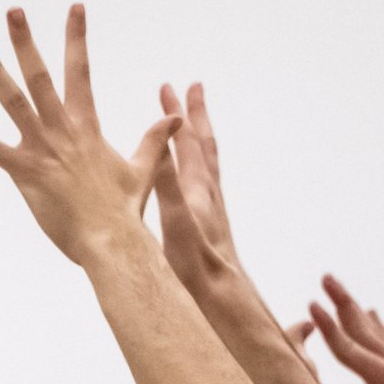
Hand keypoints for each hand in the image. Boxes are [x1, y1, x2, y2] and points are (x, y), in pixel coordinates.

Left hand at [0, 5, 183, 264]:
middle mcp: (62, 130)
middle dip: (27, 42)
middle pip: (41, 75)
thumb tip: (176, 117)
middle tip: (13, 11)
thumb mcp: (143, 169)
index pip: (81, 71)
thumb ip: (155, 140)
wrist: (111, 240)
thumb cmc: (125, 211)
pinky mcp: (24, 172)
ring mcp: (41, 149)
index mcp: (87, 126)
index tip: (74, 8)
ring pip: (13, 100)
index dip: (76, 38)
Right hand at [152, 82, 248, 290]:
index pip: (186, 141)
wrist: (221, 296)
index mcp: (197, 188)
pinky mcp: (210, 225)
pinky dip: (198, 169)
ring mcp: (212, 209)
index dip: (178, 114)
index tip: (169, 87)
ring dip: (199, 140)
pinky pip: (205, 184)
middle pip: (203, 145)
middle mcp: (208, 193)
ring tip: (194, 127)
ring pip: (207, 163)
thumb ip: (168, 183)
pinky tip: (194, 178)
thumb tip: (161, 144)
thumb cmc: (195, 265)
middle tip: (192, 89)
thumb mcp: (176, 218)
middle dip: (194, 117)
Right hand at [296, 276, 383, 383]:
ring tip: (342, 291)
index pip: (348, 348)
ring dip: (357, 311)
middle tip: (327, 278)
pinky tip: (374, 317)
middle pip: (364, 328)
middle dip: (344, 302)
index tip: (311, 304)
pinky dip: (377, 328)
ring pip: (377, 334)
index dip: (327, 327)